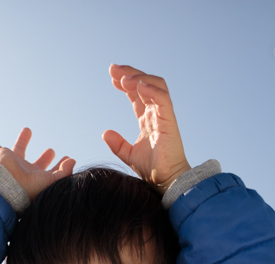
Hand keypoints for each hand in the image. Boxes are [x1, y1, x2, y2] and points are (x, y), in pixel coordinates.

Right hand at [0, 128, 74, 202]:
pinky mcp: (1, 156)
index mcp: (38, 179)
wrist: (8, 186)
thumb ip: (65, 172)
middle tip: (51, 151)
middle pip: (37, 164)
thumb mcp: (52, 181)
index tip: (67, 158)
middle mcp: (26, 172)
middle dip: (45, 158)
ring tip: (28, 130)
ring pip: (18, 150)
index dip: (60, 166)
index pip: (51, 172)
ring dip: (22, 140)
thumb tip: (72, 161)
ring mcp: (13, 164)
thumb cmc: (30, 187)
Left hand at [102, 64, 190, 192]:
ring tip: (124, 78)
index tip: (112, 77)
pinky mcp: (169, 120)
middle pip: (144, 84)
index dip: (124, 82)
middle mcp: (156, 113)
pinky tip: (138, 85)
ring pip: (155, 85)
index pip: (136, 93)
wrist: (166, 182)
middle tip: (113, 69)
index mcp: (147, 118)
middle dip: (129, 73)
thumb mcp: (129, 155)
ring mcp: (163, 115)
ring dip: (139, 77)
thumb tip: (105, 133)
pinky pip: (163, 98)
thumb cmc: (153, 170)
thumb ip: (118, 144)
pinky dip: (151, 89)